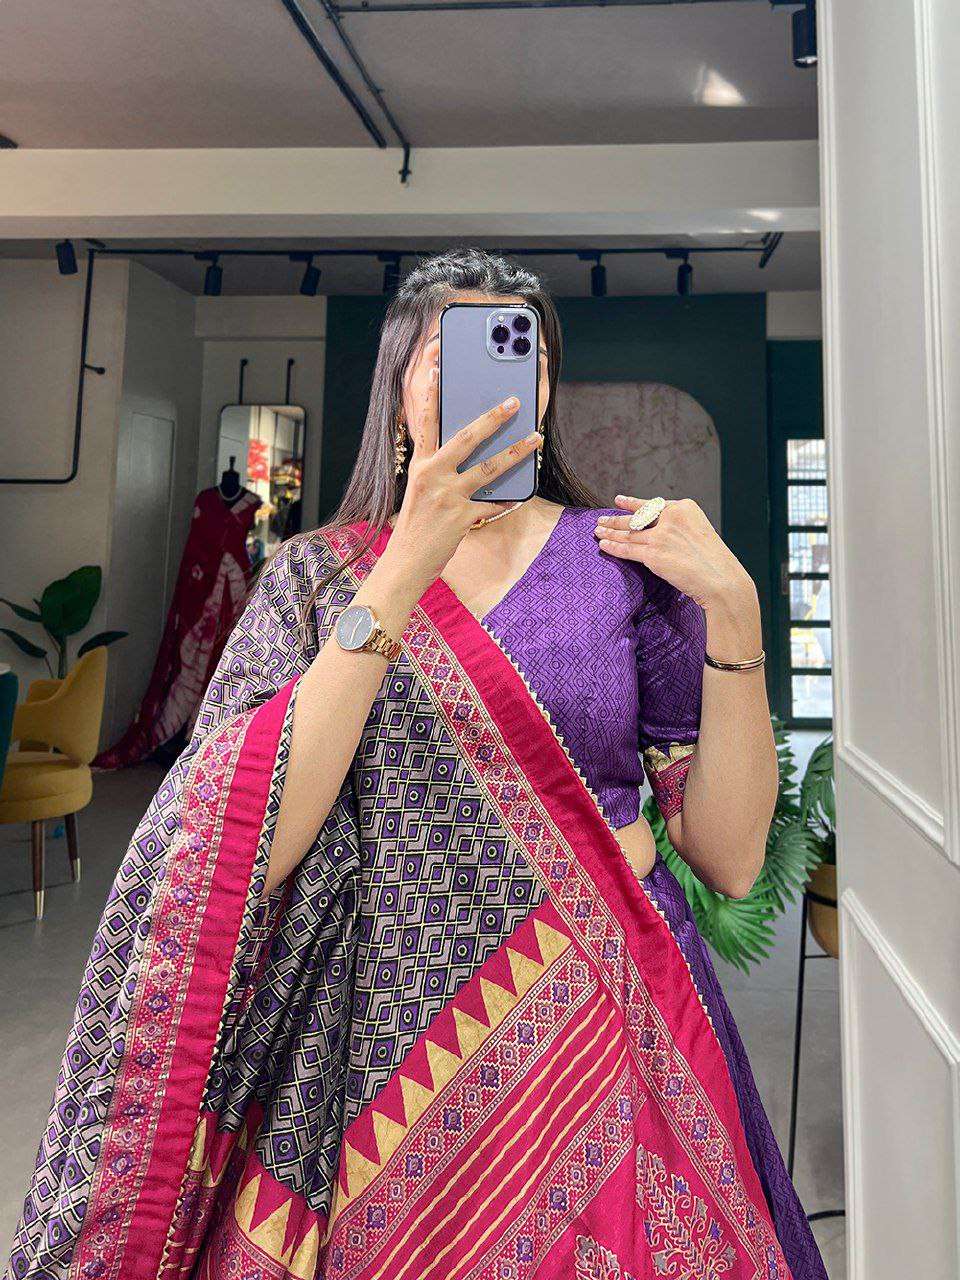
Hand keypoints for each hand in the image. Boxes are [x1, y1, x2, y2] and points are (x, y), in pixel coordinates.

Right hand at [389, 366, 541, 584]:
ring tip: (535, 439)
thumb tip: (467, 459)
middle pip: (467, 438)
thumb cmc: (414, 528)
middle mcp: (433, 476)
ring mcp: (448, 496)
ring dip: (516, 451)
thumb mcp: (420, 493)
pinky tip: (523, 492)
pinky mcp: (462, 517)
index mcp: (420, 466)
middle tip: (513, 402)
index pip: (426, 425)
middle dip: (493, 418)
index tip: (438, 372)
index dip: (431, 397)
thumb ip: (439, 473)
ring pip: (489, 467)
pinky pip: (494, 504)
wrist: (405, 563)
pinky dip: (509, 499)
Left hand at [594, 495, 753, 611]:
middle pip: (636, 518)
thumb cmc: (714, 562)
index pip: (652, 505)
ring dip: (610, 532)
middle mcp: (671, 518)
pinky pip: (628, 549)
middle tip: (601, 518)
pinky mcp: (653, 555)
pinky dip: (613, 547)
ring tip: (597, 531)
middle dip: (615, 519)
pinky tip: (603, 545)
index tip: (619, 500)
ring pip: (629, 533)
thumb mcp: (700, 532)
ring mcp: (661, 536)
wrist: (721, 580)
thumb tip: (660, 532)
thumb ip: (679, 528)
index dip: (633, 504)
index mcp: (685, 508)